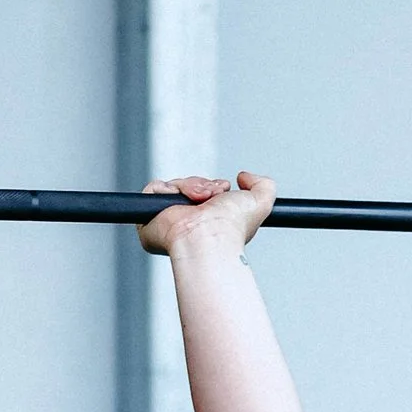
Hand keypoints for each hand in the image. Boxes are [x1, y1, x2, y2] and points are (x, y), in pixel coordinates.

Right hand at [136, 172, 274, 257]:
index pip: (203, 191)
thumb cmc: (232, 227)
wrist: (209, 236)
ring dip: (188, 186)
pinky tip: (180, 202)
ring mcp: (167, 220)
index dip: (212, 185)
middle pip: (188, 185)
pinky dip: (167, 190)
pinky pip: (153, 189)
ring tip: (198, 200)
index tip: (223, 189)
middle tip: (211, 196)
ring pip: (173, 185)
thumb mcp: (261, 201)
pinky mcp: (148, 219)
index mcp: (208, 220)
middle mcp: (188, 221)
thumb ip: (264, 185)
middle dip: (201, 184)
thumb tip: (244, 176)